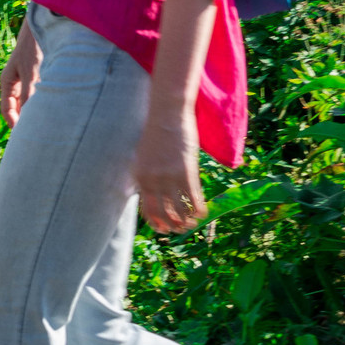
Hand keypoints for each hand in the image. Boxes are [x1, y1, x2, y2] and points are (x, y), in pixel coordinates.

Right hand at [0, 22, 41, 127]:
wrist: (42, 27)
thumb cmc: (32, 49)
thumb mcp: (30, 74)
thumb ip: (28, 95)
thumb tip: (27, 118)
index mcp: (7, 83)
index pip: (6, 109)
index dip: (13, 124)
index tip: (23, 137)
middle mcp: (15, 83)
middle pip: (17, 108)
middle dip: (24, 121)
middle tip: (35, 135)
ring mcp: (26, 79)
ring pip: (28, 101)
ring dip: (34, 111)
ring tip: (46, 124)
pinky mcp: (38, 76)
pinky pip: (38, 94)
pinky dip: (43, 102)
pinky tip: (54, 108)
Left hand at [133, 109, 206, 233]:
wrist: (167, 114)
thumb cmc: (156, 134)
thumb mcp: (142, 157)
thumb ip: (144, 176)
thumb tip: (144, 192)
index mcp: (140, 178)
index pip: (147, 210)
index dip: (157, 223)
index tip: (164, 229)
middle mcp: (153, 181)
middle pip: (163, 215)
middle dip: (173, 227)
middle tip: (181, 229)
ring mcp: (169, 178)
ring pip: (180, 212)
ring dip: (187, 222)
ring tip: (193, 223)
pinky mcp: (186, 173)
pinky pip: (194, 200)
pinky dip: (199, 210)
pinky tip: (203, 212)